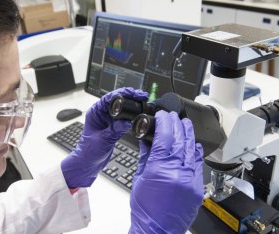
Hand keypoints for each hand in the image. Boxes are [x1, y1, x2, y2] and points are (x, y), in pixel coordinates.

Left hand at [61, 87, 147, 187]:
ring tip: (143, 101)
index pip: (108, 98)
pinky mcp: (113, 126)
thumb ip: (115, 130)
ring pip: (121, 107)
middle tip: (142, 95)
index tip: (133, 92)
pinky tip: (139, 113)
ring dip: (132, 104)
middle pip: (117, 100)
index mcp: (95, 112)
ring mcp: (108, 120)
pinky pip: (124, 116)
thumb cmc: (88, 152)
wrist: (88, 163)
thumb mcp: (103, 140)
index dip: (121, 93)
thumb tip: (127, 121)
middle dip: (130, 96)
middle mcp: (101, 114)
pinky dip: (131, 114)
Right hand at [129, 110, 203, 233]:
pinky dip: (195, 149)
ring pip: (191, 148)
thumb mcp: (139, 177)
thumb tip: (148, 139)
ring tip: (184, 123)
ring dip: (187, 133)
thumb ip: (145, 155)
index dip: (164, 122)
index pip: (165, 136)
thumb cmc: (145, 209)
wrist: (157, 230)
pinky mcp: (198, 186)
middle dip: (176, 124)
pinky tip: (192, 142)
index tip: (162, 115)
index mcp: (160, 168)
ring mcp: (190, 179)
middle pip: (180, 139)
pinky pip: (198, 162)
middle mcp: (178, 172)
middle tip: (172, 116)